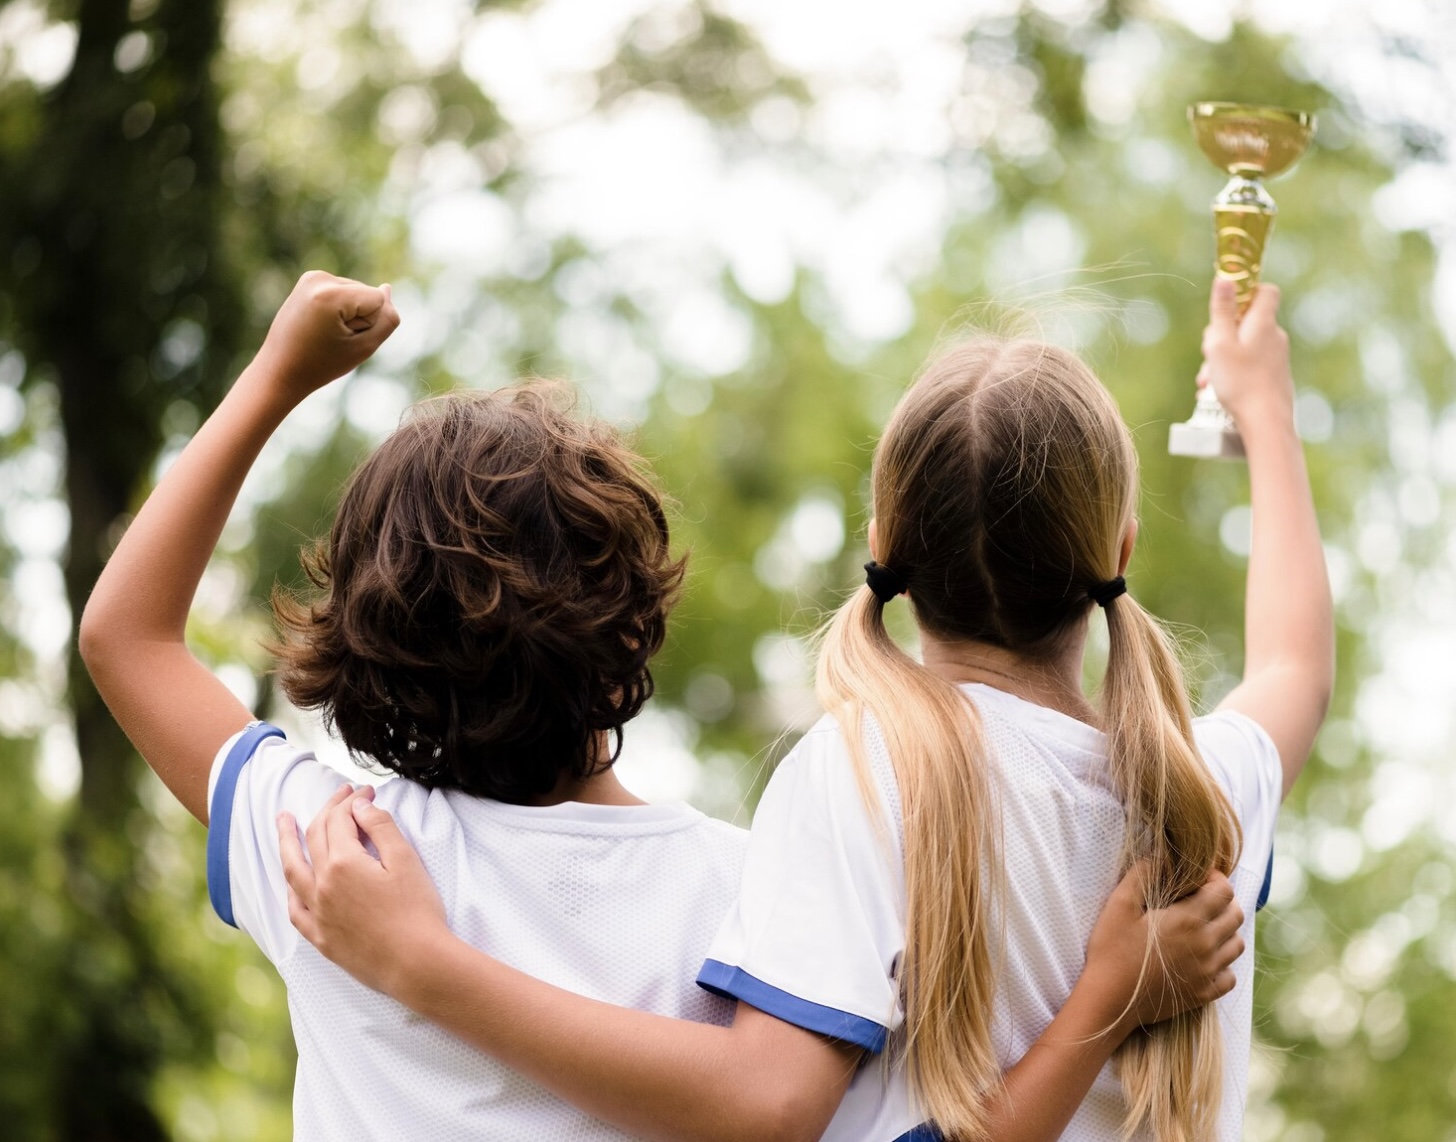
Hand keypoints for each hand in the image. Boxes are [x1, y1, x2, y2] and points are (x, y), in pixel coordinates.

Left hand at [251, 271, 399, 404]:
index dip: (368, 325)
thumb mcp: (364, 347)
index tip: (341, 340)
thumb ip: (386, 320)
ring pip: (357, 293)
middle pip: (368, 294)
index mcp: (330, 294)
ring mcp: (312, 277)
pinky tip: (320, 324)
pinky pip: (343, 292)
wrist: (280, 370)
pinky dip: (338, 309)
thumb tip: (386, 288)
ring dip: (349, 314)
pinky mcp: (308, 280)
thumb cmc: (322, 364)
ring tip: (324, 333)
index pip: (378, 300)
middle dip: (358, 318)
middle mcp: (319, 278)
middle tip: (331, 339)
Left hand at [278, 784, 446, 994]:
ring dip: (286, 842)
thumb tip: (360, 805)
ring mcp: (318, 913)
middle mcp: (322, 885)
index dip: (353, 800)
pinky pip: (295, 909)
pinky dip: (291, 889)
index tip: (368, 791)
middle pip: (315, 837)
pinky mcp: (321, 938)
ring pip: (292, 870)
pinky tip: (291, 881)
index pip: (340, 820)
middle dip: (328, 810)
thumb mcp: (406, 860)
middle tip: (340, 794)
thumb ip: (380, 827)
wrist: (417, 962)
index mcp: (343, 863)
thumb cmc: (418, 910)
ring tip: (282, 822)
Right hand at [1083, 863, 1243, 1034]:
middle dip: (1223, 901)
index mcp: (1188, 919)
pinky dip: (1223, 965)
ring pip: (1237, 945)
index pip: (1224, 891)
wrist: (1109, 1000)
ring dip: (1226, 931)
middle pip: (1236, 915)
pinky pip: (1230, 976)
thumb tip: (1160, 857)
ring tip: (1203, 928)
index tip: (1198, 878)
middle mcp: (1206, 945)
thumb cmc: (1111, 949)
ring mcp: (1208, 972)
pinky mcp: (1203, 994)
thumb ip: (1142, 874)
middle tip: (1200, 900)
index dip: (1215, 878)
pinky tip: (1202, 959)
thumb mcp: (1119, 904)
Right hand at [1197, 277, 1292, 429]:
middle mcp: (1274, 336)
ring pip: (1245, 346)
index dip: (1246, 291)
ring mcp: (1277, 357)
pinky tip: (1219, 390)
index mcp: (1263, 323)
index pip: (1265, 290)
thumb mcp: (1220, 343)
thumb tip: (1225, 278)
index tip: (1226, 304)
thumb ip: (1222, 310)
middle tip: (1208, 353)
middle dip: (1223, 334)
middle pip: (1247, 321)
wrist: (1266, 422)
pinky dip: (1234, 372)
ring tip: (1208, 381)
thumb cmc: (1240, 382)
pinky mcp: (1275, 375)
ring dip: (1223, 359)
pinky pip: (1250, 365)